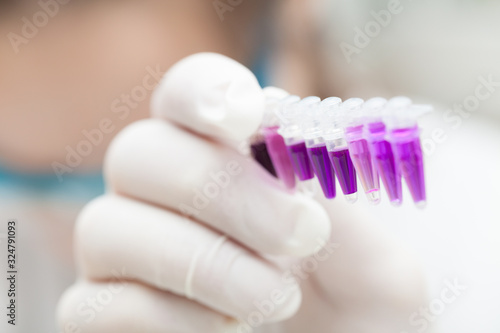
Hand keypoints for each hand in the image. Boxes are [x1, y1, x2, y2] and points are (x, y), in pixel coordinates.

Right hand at [57, 53, 427, 332]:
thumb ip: (344, 214)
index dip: (206, 91)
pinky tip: (226, 328)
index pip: (186, 97)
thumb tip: (294, 152)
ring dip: (202, 261)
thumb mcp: (375, 270)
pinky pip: (97, 306)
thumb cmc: (354, 319)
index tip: (253, 115)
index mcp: (222, 161)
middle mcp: (158, 198)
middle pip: (138, 153)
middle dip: (221, 189)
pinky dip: (169, 319)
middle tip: (302, 232)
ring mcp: (122, 256)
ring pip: (106, 227)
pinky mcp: (102, 313)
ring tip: (278, 299)